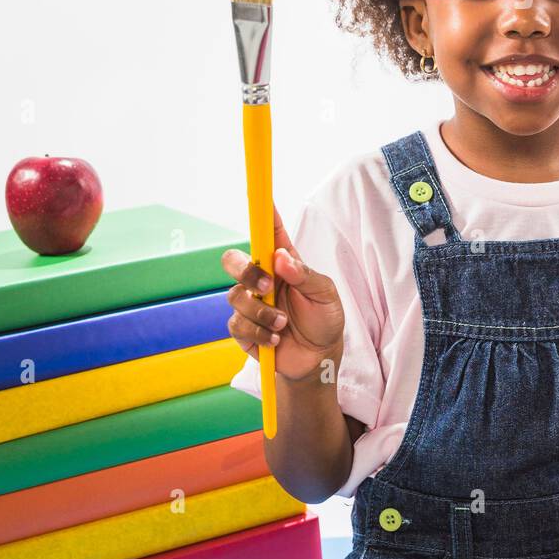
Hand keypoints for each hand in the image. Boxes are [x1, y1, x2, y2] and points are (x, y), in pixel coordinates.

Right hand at [220, 205, 345, 382]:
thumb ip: (305, 276)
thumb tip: (281, 259)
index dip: (263, 213)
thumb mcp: (325, 295)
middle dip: (244, 270)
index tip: (261, 198)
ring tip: (283, 325)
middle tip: (267, 287)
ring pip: (235, 296)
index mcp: (283, 263)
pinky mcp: (243, 327)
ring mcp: (250, 303)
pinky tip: (275, 339)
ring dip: (261, 313)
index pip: (268, 232)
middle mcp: (262, 279)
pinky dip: (258, 333)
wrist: (318, 359)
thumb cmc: (324, 319)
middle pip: (234, 260)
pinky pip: (237, 324)